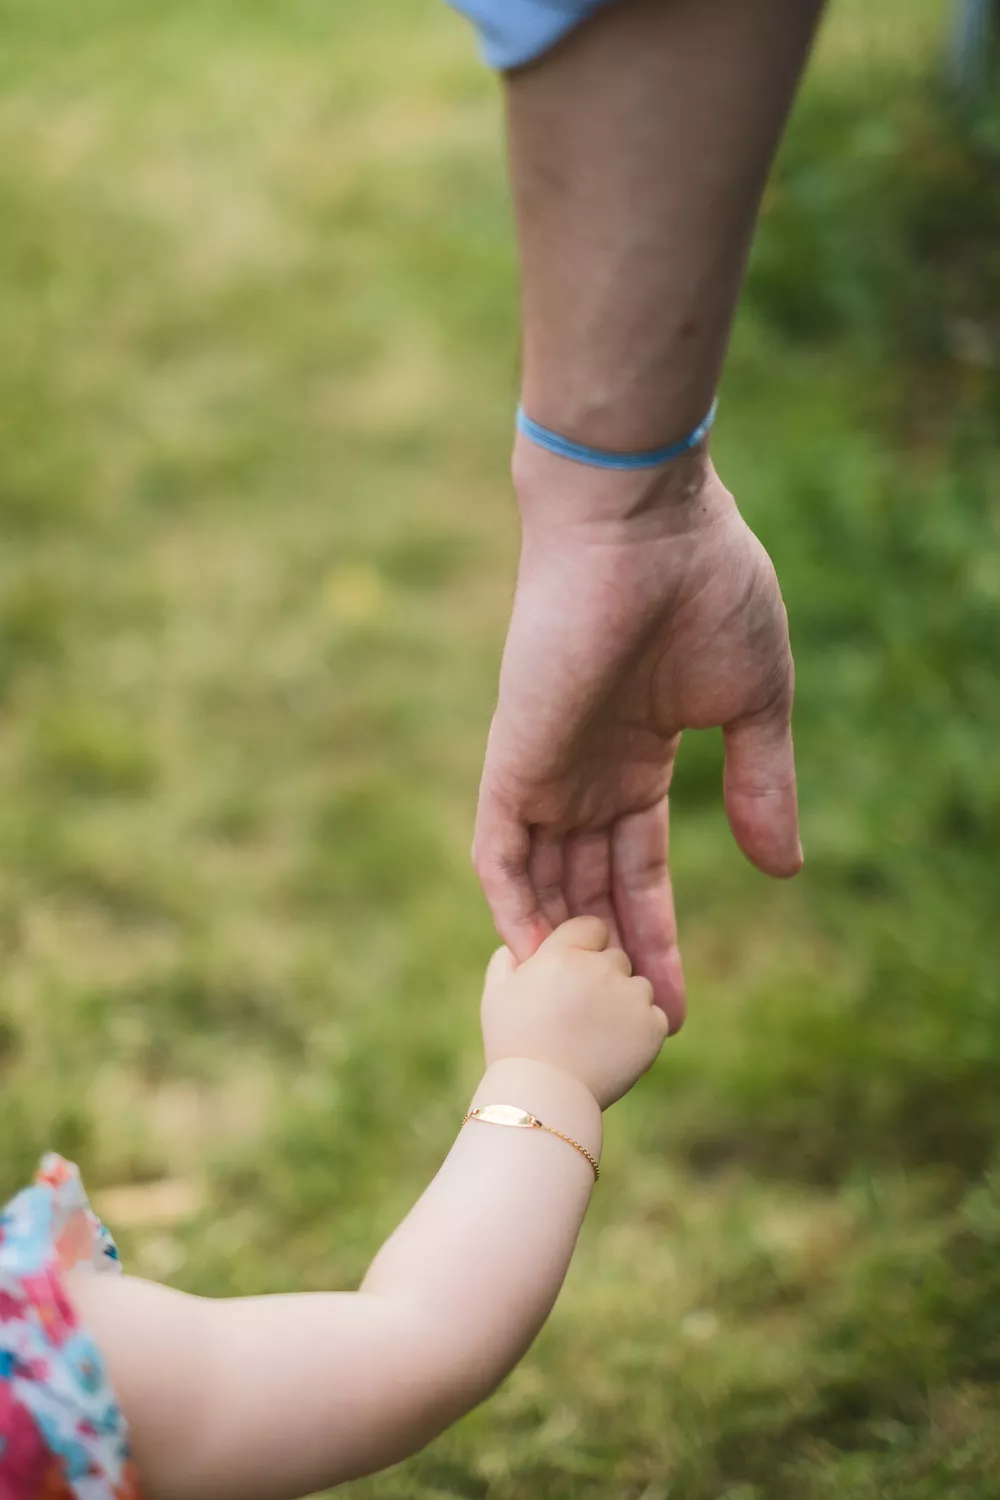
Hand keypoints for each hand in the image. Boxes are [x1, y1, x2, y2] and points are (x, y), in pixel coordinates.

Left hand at [473, 447, 800, 1032]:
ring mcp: (546, 766)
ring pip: (543, 881)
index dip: (656, 933)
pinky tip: (534, 961)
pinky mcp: (513, 755)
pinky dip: (510, 903)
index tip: (678, 1002)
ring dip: (565, 948)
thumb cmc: (708, 590)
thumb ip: (761, 787)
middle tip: (636, 1031)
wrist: (646, 522)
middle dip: (614, 957)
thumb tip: (782, 870)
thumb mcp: (755, 706)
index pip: (641, 867)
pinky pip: (496, 847)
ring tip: (592, 1018)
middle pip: (592, 888)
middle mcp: (585, 773)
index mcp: (639, 758)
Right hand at [481, 916, 667, 1110]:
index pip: (591, 927)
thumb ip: (508, 959)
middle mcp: (601, 967)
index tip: (574, 971)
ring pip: (639, 985)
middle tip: (582, 1010)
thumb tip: (520, 947)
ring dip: (625, 1000)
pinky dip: (641, 1029)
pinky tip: (614, 1047)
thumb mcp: (496, 995)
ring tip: (597, 1032)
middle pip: (616, 956)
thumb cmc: (513, 1045)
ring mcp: (630, 996)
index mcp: (564, 953)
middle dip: (603, 976)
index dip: (584, 946)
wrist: (542, 1096)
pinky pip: (654, 1016)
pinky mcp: (652, 1026)